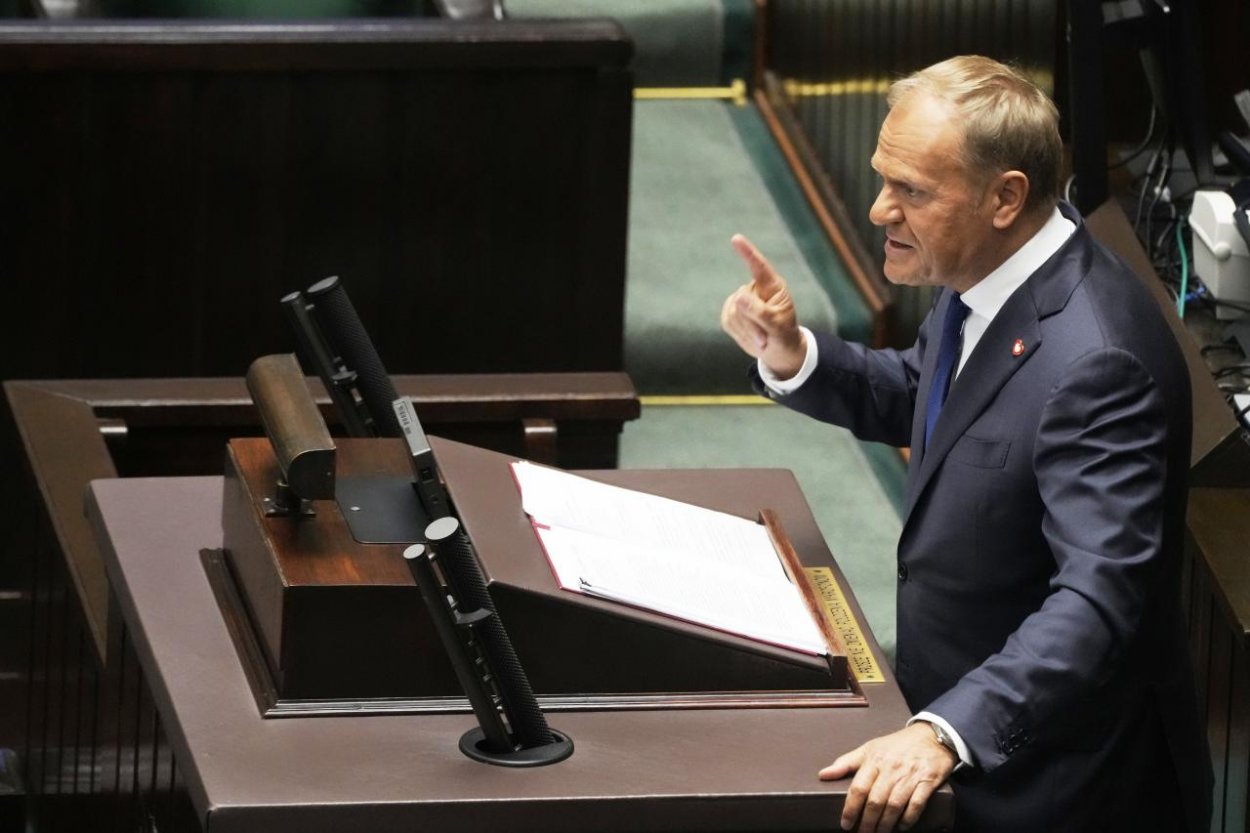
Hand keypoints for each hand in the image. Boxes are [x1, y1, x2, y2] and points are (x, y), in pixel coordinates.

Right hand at [720, 234, 806, 378]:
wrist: (778, 350)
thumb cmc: (784, 334)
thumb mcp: (777, 325)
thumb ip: (759, 311)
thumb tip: (737, 296)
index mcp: (772, 286)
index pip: (758, 267)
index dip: (747, 252)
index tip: (736, 238)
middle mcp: (755, 289)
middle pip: (743, 300)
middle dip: (752, 323)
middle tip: (765, 340)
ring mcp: (740, 300)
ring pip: (734, 312)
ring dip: (747, 331)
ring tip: (762, 341)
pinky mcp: (730, 312)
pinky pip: (728, 321)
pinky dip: (740, 334)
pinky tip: (751, 338)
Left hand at [818, 723, 955, 831]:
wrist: (931, 735)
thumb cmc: (896, 745)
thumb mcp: (868, 748)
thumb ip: (845, 763)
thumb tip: (823, 775)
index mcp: (874, 759)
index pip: (858, 788)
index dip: (850, 808)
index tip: (845, 824)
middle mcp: (891, 768)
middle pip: (876, 800)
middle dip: (868, 822)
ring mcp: (910, 775)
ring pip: (894, 805)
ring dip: (886, 824)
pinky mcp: (928, 781)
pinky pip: (916, 804)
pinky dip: (908, 819)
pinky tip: (901, 827)